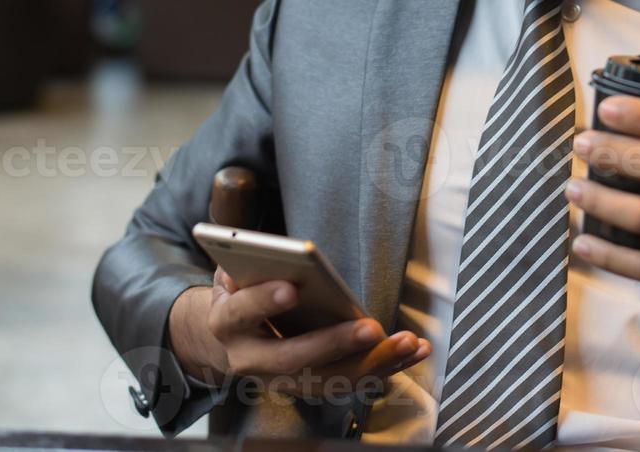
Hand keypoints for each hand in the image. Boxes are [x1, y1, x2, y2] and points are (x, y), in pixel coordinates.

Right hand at [169, 268, 430, 400]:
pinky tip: (412, 351)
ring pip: (327, 380)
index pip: (243, 313)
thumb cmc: (240, 294)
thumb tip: (274, 252)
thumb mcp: (234, 271)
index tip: (291, 288)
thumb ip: (248, 261)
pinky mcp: (309, 387)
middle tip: (370, 328)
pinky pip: (348, 383)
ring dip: (373, 363)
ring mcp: (280, 380)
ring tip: (408, 342)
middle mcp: (251, 360)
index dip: (264, 301)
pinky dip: (384, 368)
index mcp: (227, 324)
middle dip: (334, 344)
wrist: (228, 341)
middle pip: (292, 359)